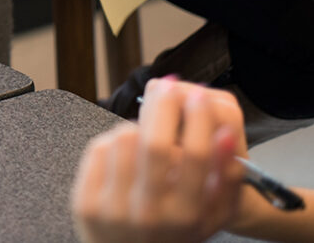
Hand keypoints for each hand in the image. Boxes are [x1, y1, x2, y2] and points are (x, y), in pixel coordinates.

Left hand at [71, 78, 246, 242]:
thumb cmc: (176, 230)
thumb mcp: (213, 215)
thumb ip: (227, 178)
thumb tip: (226, 133)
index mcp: (186, 217)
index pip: (196, 158)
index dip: (199, 119)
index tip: (198, 95)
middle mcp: (149, 215)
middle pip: (155, 142)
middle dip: (165, 105)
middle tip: (169, 86)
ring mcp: (114, 210)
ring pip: (125, 138)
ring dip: (139, 126)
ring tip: (147, 134)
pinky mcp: (86, 202)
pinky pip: (100, 148)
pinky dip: (115, 141)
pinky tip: (125, 153)